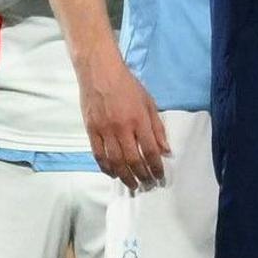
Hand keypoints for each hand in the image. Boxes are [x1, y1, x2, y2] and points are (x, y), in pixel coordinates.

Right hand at [77, 50, 169, 189]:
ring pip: (114, 161)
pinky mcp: (91, 130)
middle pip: (132, 160)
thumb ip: (158, 128)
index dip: (156, 167)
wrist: (100, 73)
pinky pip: (98, 154)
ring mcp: (104, 130)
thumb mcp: (150, 103)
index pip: (150, 151)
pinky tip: (113, 174)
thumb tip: (165, 150)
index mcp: (139, 121)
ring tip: (132, 185)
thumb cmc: (128, 86)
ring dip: (124, 176)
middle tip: (147, 185)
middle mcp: (122, 128)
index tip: (160, 176)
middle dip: (142, 175)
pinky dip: (106, 167)